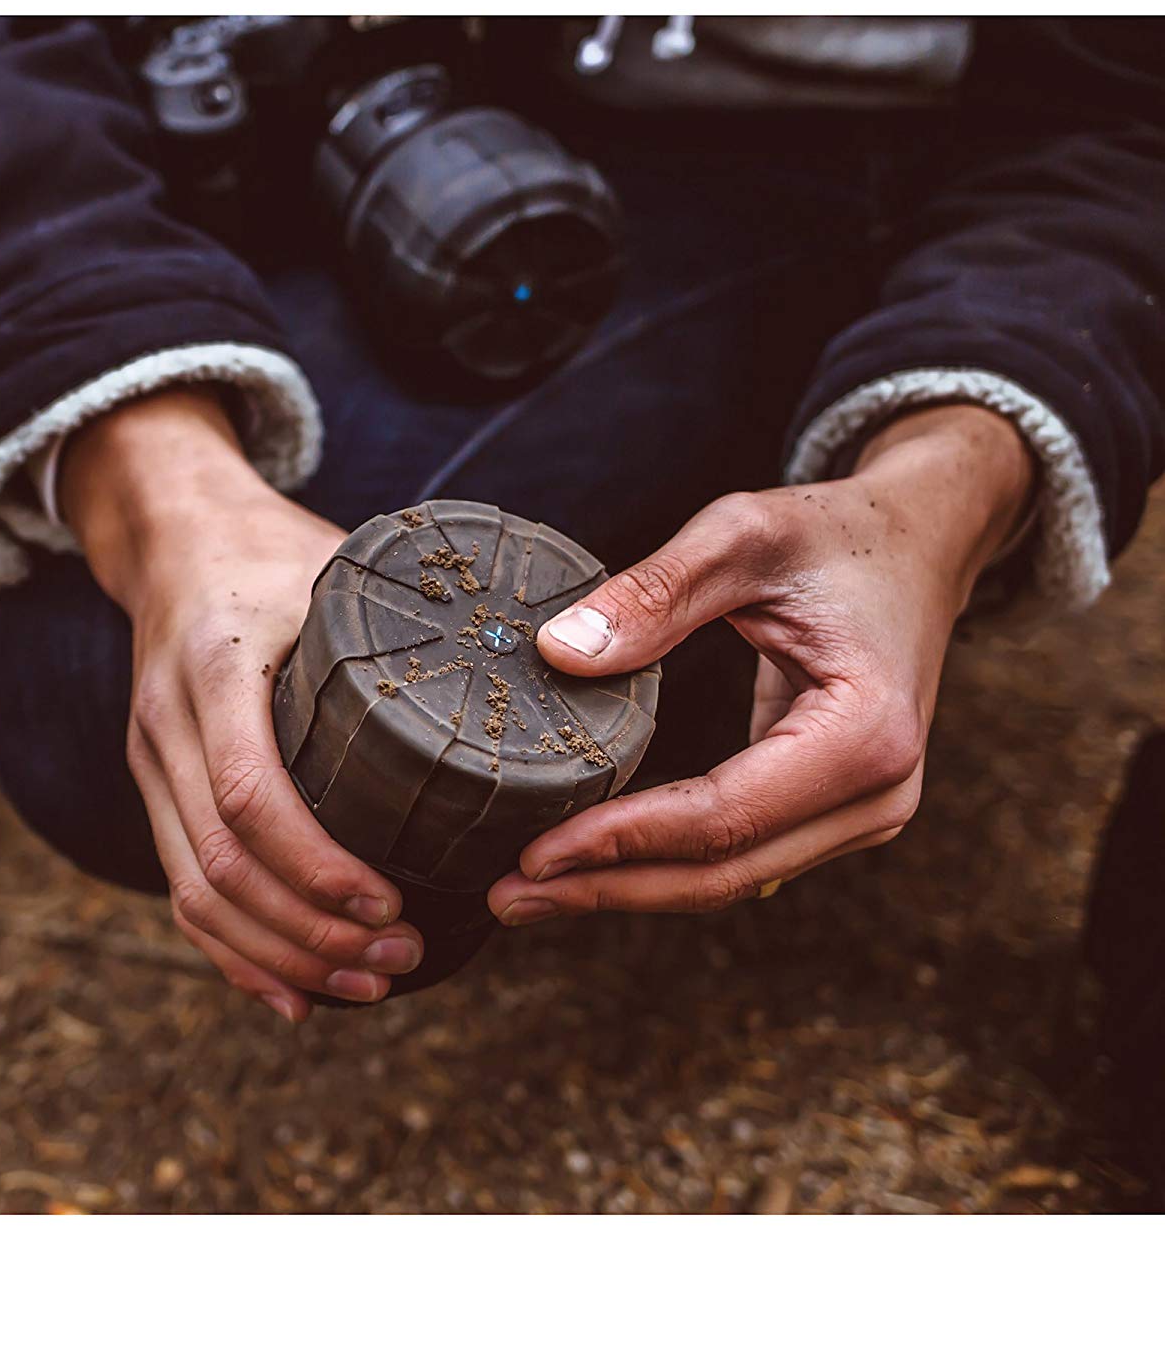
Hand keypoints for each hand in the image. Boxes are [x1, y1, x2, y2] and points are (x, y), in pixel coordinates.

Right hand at [63, 388, 422, 1020]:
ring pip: (194, 891)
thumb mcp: (335, 563)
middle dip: (311, 932)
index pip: (253, 796)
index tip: (392, 906)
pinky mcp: (156, 785)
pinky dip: (232, 952)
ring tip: (365, 985)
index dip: (320, 869)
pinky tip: (292, 993)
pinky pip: (179, 887)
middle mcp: (168, 719)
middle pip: (221, 865)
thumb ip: (406, 615)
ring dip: (279, 955)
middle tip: (402, 960)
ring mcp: (151, 757)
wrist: (174, 535)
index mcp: (218, 661)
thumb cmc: (275, 550)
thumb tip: (542, 658)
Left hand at [488, 404, 1035, 924]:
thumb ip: (654, 591)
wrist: (920, 542)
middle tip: (510, 898)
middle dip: (610, 889)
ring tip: (531, 894)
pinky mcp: (835, 809)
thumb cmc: (836, 533)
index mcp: (865, 735)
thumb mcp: (743, 534)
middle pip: (725, 872)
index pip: (722, 817)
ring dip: (631, 888)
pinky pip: (741, 851)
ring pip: (732, 877)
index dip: (622, 842)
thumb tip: (558, 652)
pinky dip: (664, 861)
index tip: (533, 853)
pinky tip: (594, 861)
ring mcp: (864, 812)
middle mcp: (879, 795)